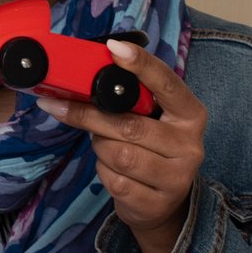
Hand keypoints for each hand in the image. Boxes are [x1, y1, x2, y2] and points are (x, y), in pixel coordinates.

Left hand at [37, 38, 205, 252]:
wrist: (165, 205)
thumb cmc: (152, 151)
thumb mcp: (154, 122)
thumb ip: (132, 102)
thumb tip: (84, 80)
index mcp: (190, 114)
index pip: (167, 83)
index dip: (141, 65)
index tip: (114, 47)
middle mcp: (190, 145)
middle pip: (130, 124)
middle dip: (90, 116)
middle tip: (61, 107)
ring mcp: (177, 177)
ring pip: (118, 153)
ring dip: (99, 147)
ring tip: (103, 145)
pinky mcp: (157, 203)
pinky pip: (114, 180)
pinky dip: (104, 172)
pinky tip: (112, 171)